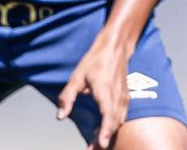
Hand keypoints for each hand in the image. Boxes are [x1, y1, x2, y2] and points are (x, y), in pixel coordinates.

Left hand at [57, 34, 131, 149]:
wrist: (115, 48)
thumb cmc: (95, 60)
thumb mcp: (76, 77)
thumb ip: (67, 97)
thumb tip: (60, 116)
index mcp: (105, 91)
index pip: (108, 115)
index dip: (106, 131)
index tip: (102, 145)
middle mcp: (117, 96)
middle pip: (114, 123)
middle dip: (105, 139)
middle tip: (92, 149)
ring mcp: (124, 97)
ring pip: (119, 121)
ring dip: (110, 134)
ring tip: (97, 144)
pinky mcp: (126, 97)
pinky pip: (122, 116)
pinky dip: (115, 126)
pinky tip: (106, 131)